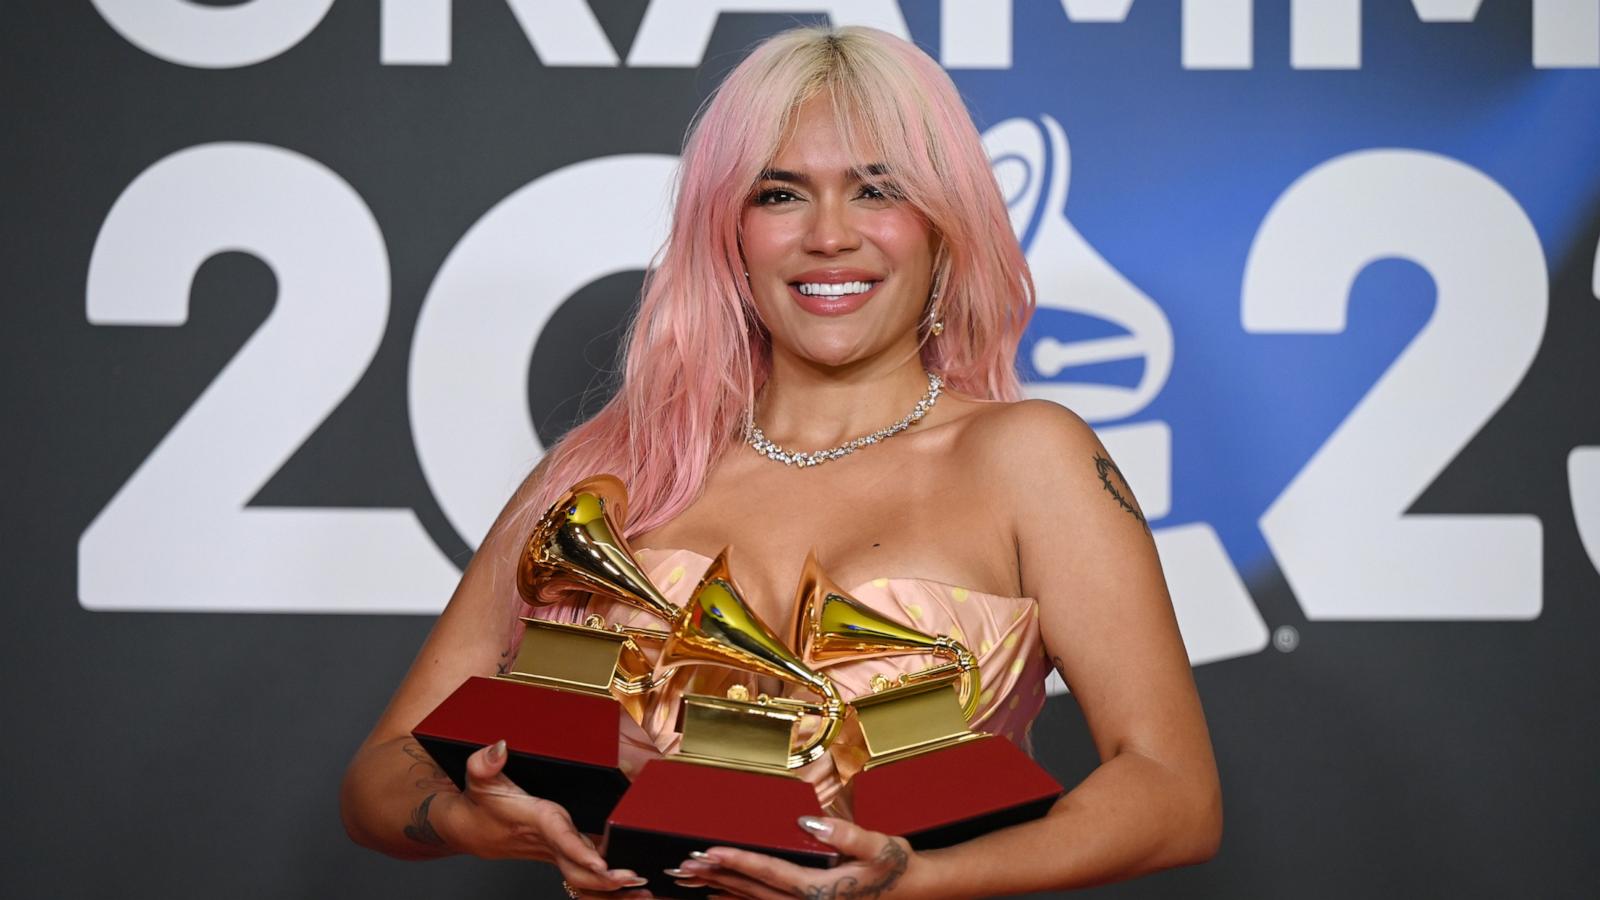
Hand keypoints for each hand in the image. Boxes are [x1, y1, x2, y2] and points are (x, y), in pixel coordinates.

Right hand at [438, 739, 649, 894]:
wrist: (468, 830)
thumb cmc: (479, 805)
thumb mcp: (478, 779)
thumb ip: (485, 762)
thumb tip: (500, 747)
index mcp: (537, 819)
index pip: (561, 836)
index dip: (579, 851)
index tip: (601, 864)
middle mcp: (549, 841)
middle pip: (578, 868)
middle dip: (605, 878)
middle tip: (634, 878)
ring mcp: (556, 852)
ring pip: (584, 878)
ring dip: (610, 887)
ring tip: (642, 888)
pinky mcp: (561, 855)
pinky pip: (584, 878)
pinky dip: (605, 886)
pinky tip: (630, 888)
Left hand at [669, 816, 940, 899]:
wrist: (915, 889)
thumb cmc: (897, 866)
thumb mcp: (880, 847)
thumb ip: (845, 834)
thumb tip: (808, 822)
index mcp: (820, 890)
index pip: (769, 873)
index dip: (737, 861)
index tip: (709, 851)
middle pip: (752, 889)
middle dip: (717, 876)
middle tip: (684, 865)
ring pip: (754, 899)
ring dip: (721, 887)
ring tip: (691, 878)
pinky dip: (739, 895)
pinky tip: (720, 891)